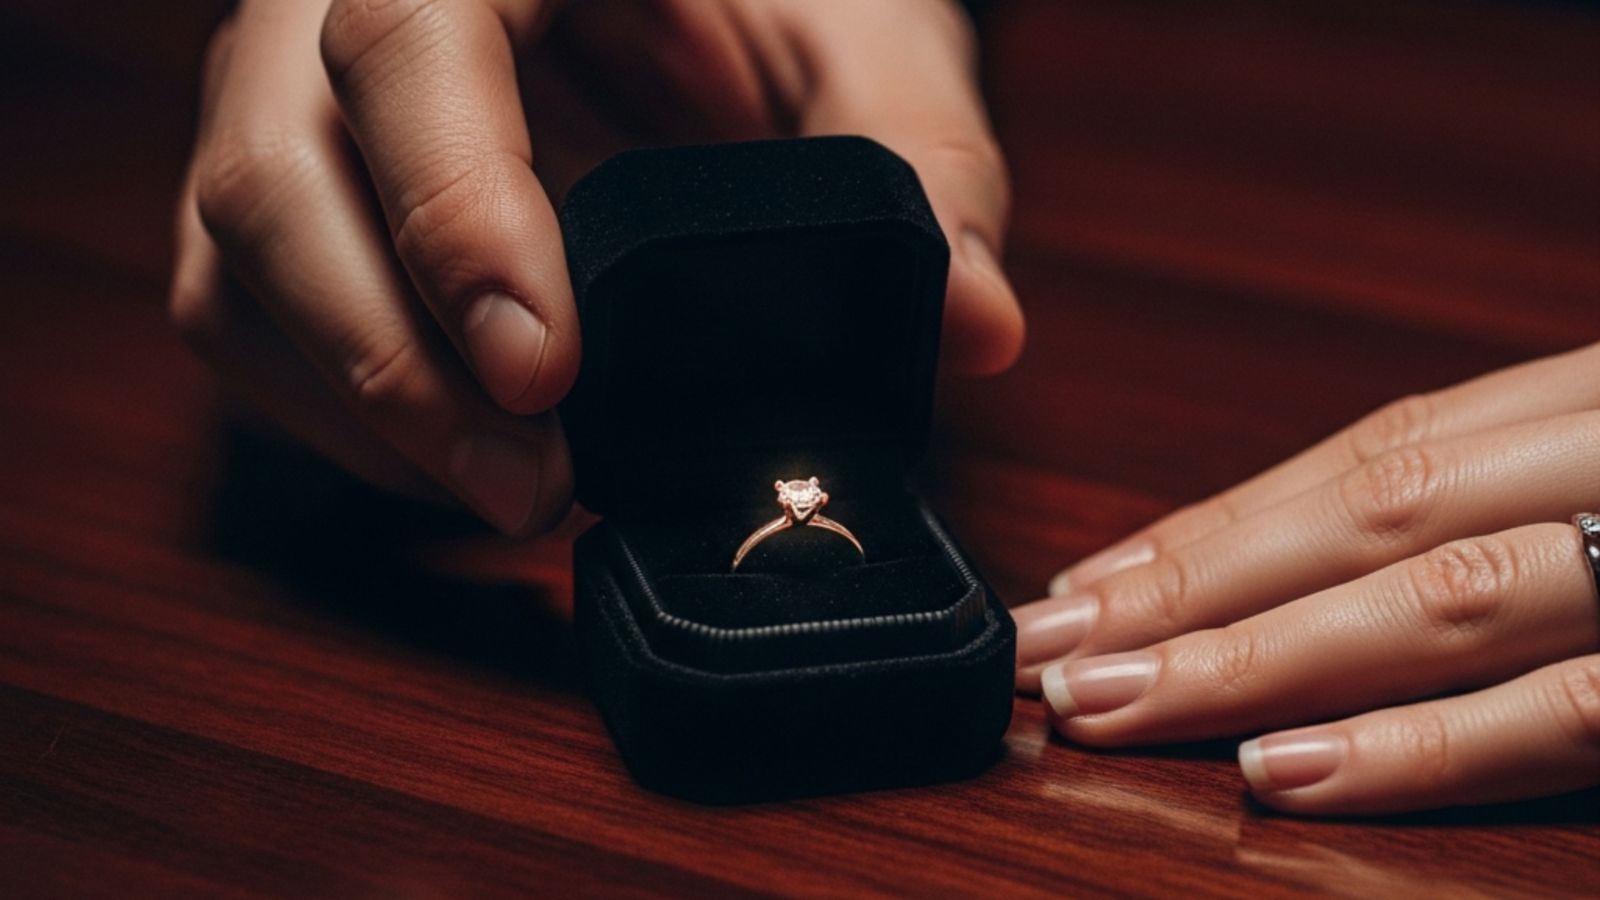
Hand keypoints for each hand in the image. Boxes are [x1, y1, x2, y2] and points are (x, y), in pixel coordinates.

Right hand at [170, 0, 1021, 532]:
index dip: (456, 209)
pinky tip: (460, 472)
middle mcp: (340, 8)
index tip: (549, 365)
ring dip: (362, 416)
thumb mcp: (856, 30)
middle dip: (393, 362)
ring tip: (516, 503)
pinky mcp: (289, 200)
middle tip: (534, 491)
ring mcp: (294, 104)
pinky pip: (245, 321)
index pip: (405, 42)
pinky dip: (342, 423)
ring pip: (235, 264)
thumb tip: (973, 320)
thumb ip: (919, 156)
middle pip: (271, 174)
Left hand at [1013, 344, 1599, 814]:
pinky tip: (1282, 769)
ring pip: (1437, 602)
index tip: (1088, 585)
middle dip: (1193, 589)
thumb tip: (1299, 558)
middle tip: (1051, 651)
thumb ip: (1501, 494)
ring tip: (1114, 704)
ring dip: (1255, 661)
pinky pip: (1560, 715)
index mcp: (1589, 406)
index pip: (1374, 460)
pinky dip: (1416, 747)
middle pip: (1372, 518)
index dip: (1218, 526)